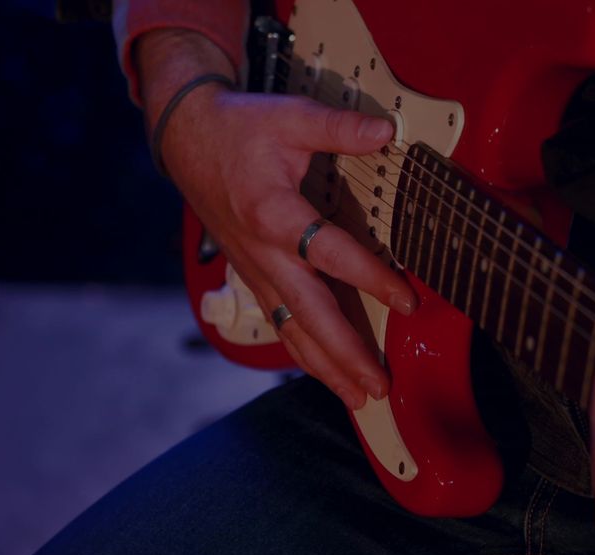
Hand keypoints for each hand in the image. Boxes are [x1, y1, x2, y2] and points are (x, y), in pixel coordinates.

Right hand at [136, 30, 415, 409]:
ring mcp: (256, 271)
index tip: (408, 302)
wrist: (185, 138)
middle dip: (346, 355)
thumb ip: (338, 127)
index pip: (332, 255)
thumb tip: (386, 131)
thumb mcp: (289, 116)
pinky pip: (281, 325)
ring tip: (360, 398)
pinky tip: (326, 373)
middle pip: (310, 316)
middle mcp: (264, 254)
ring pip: (293, 331)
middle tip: (379, 386)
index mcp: (275, 214)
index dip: (372, 279)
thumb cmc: (240, 127)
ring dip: (326, 368)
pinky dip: (304, 353)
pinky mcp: (253, 277)